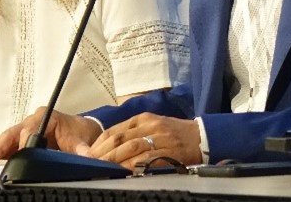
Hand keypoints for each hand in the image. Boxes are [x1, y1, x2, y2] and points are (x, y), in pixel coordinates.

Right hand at [0, 107, 101, 165]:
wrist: (81, 130)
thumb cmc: (79, 132)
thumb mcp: (82, 140)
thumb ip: (82, 149)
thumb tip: (87, 156)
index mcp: (45, 117)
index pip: (30, 129)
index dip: (23, 143)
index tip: (18, 154)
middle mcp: (31, 121)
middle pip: (10, 134)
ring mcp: (23, 130)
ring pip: (2, 140)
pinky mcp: (19, 140)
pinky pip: (3, 146)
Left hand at [86, 113, 200, 169]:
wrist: (202, 136)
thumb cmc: (175, 132)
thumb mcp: (153, 125)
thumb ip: (133, 132)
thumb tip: (109, 145)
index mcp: (144, 118)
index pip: (115, 130)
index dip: (99, 143)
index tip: (88, 154)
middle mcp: (151, 125)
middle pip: (120, 139)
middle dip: (103, 153)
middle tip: (90, 164)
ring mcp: (160, 138)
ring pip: (132, 148)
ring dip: (114, 160)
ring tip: (102, 169)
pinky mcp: (169, 152)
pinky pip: (148, 160)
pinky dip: (133, 167)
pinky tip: (123, 173)